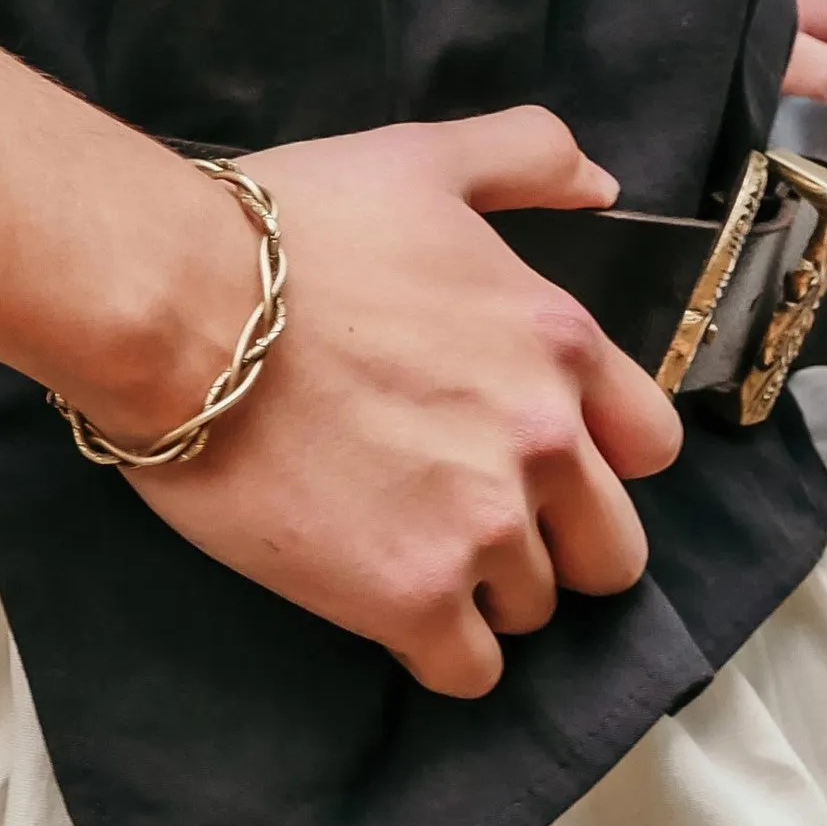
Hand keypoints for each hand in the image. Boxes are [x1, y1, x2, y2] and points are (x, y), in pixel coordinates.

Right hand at [122, 107, 682, 699]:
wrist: (176, 308)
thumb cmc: (290, 232)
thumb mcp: (422, 159)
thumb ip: (529, 156)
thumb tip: (605, 187)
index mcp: (559, 343)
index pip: (649, 448)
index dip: (597, 461)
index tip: (536, 458)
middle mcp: (543, 441)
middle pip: (610, 550)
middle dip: (554, 541)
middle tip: (473, 515)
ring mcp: (481, 525)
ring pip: (534, 609)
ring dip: (484, 589)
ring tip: (409, 549)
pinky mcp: (408, 596)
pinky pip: (470, 670)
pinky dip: (440, 650)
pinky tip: (391, 606)